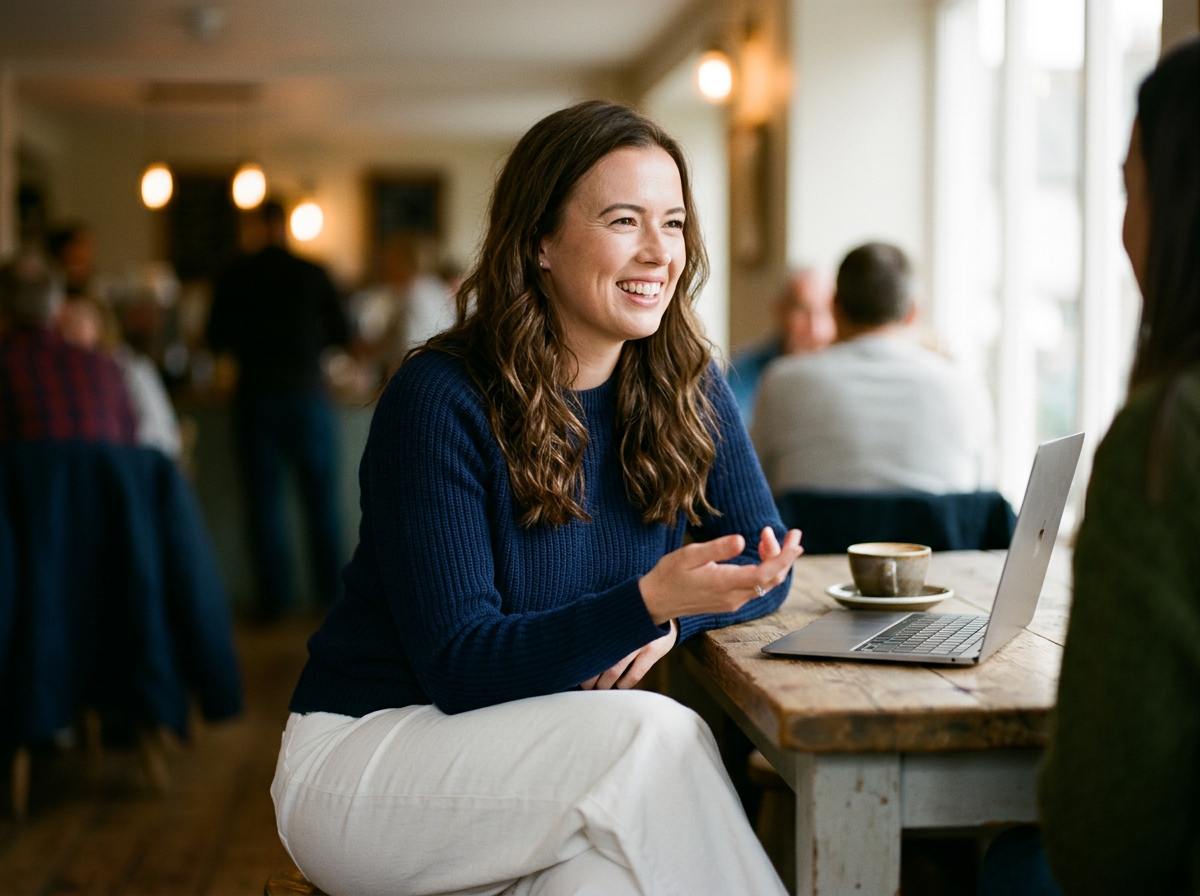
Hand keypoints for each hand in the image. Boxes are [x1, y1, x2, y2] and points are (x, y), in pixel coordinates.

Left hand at [581, 619, 677, 690]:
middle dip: (589, 678)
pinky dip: (623, 684)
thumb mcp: (614, 617)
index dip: (580, 664)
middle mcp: (621, 632)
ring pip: (613, 672)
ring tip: (598, 688)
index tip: (574, 673)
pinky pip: (633, 676)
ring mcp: (637, 641)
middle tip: (584, 686)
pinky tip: (618, 685)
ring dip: (603, 685)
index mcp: (606, 622)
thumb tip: (576, 650)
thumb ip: (599, 630)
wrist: (660, 606)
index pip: (587, 647)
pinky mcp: (652, 651)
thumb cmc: (629, 616)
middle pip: (598, 662)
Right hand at [638, 527, 802, 624]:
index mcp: (724, 583)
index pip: (765, 573)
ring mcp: (733, 601)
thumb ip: (717, 549)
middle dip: (785, 555)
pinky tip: (757, 552)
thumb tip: (741, 540)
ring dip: (773, 560)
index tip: (797, 543)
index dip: (784, 558)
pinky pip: (756, 586)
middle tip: (789, 532)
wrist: (656, 601)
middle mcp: (734, 596)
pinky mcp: (730, 601)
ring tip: (766, 535)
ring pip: (765, 582)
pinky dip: (764, 568)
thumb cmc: (669, 575)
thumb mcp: (689, 555)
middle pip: (772, 578)